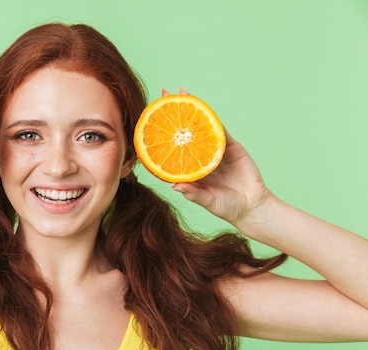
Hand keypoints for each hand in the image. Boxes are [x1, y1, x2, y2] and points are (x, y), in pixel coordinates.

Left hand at [167, 87, 271, 226]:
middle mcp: (198, 157)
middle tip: (162, 94)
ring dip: (191, 108)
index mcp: (188, 169)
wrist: (252, 206)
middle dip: (172, 113)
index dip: (159, 136)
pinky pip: (218, 129)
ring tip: (181, 91)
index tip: (147, 122)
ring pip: (200, 126)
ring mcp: (213, 150)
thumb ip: (194, 195)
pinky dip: (210, 117)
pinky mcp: (230, 146)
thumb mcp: (208, 201)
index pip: (170, 149)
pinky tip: (201, 105)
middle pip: (182, 131)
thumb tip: (176, 187)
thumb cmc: (226, 207)